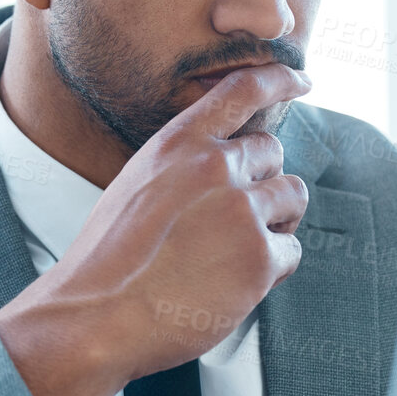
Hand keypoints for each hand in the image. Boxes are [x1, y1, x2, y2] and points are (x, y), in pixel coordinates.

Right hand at [0, 63, 312, 395]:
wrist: (94, 317)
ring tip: (240, 249)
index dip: (280, 78)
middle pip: (272, 152)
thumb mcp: (136, 187)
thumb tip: (229, 165)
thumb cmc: (110, 261)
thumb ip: (183, 168)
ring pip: (292, 196)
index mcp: (179, 143)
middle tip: (235, 219)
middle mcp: (215, 167)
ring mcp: (242, 212)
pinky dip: (274, 267)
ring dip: (277, 220)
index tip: (303, 80)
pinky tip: (236, 282)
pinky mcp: (260, 259)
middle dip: (261, 180)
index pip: (244, 88)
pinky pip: (291, 250)